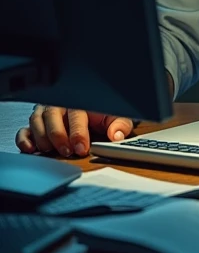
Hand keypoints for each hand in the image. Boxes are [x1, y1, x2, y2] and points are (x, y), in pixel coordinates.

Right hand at [15, 106, 133, 157]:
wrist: (95, 109)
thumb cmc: (103, 114)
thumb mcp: (116, 116)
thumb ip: (120, 125)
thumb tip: (116, 135)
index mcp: (81, 101)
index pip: (77, 115)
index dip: (78, 133)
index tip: (82, 148)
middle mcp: (61, 104)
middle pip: (52, 115)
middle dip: (58, 135)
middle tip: (66, 151)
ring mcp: (46, 112)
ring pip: (37, 120)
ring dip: (42, 137)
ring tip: (50, 151)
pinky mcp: (36, 123)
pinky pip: (25, 129)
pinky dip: (24, 139)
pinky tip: (31, 149)